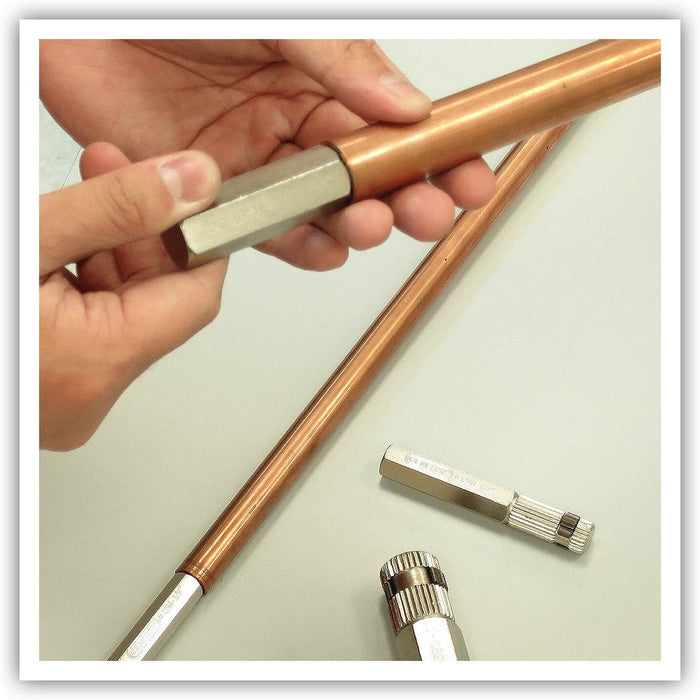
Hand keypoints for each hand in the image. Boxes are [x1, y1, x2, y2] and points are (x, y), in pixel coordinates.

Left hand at [40, 39, 495, 269]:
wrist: (77, 24)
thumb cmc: (171, 11)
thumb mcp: (273, 17)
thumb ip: (338, 60)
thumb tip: (405, 105)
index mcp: (319, 80)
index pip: (394, 126)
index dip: (438, 153)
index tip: (473, 175)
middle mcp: (293, 126)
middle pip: (367, 178)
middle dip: (408, 199)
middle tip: (433, 213)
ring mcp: (256, 165)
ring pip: (323, 211)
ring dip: (357, 226)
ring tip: (374, 226)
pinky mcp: (214, 196)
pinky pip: (266, 233)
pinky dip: (298, 247)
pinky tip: (327, 251)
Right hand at [40, 144, 222, 449]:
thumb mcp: (27, 238)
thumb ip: (117, 207)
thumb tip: (191, 184)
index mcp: (94, 362)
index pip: (198, 295)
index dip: (199, 238)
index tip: (189, 196)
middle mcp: (90, 395)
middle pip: (158, 301)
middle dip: (143, 232)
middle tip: (117, 175)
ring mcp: (70, 400)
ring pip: (123, 312)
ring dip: (108, 252)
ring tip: (77, 204)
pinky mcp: (50, 392)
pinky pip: (90, 330)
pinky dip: (81, 284)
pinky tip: (56, 248)